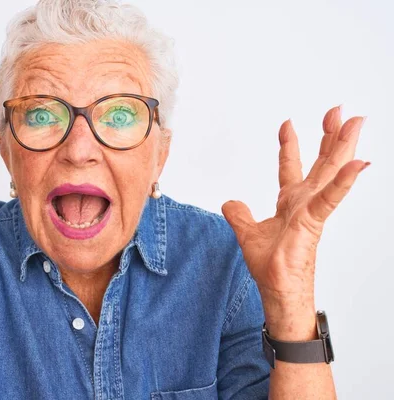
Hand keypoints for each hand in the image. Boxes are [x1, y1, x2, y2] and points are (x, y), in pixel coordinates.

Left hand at [221, 106, 368, 338]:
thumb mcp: (247, 233)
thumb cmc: (271, 267)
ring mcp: (311, 211)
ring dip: (343, 146)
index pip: (290, 168)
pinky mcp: (313, 223)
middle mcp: (305, 203)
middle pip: (321, 163)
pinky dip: (343, 181)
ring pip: (330, 172)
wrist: (277, 290)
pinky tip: (358, 162)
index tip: (287, 123)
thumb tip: (229, 202)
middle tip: (339, 110)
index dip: (290, 145)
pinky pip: (329, 199)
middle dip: (329, 135)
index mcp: (291, 203)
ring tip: (355, 122)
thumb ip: (240, 215)